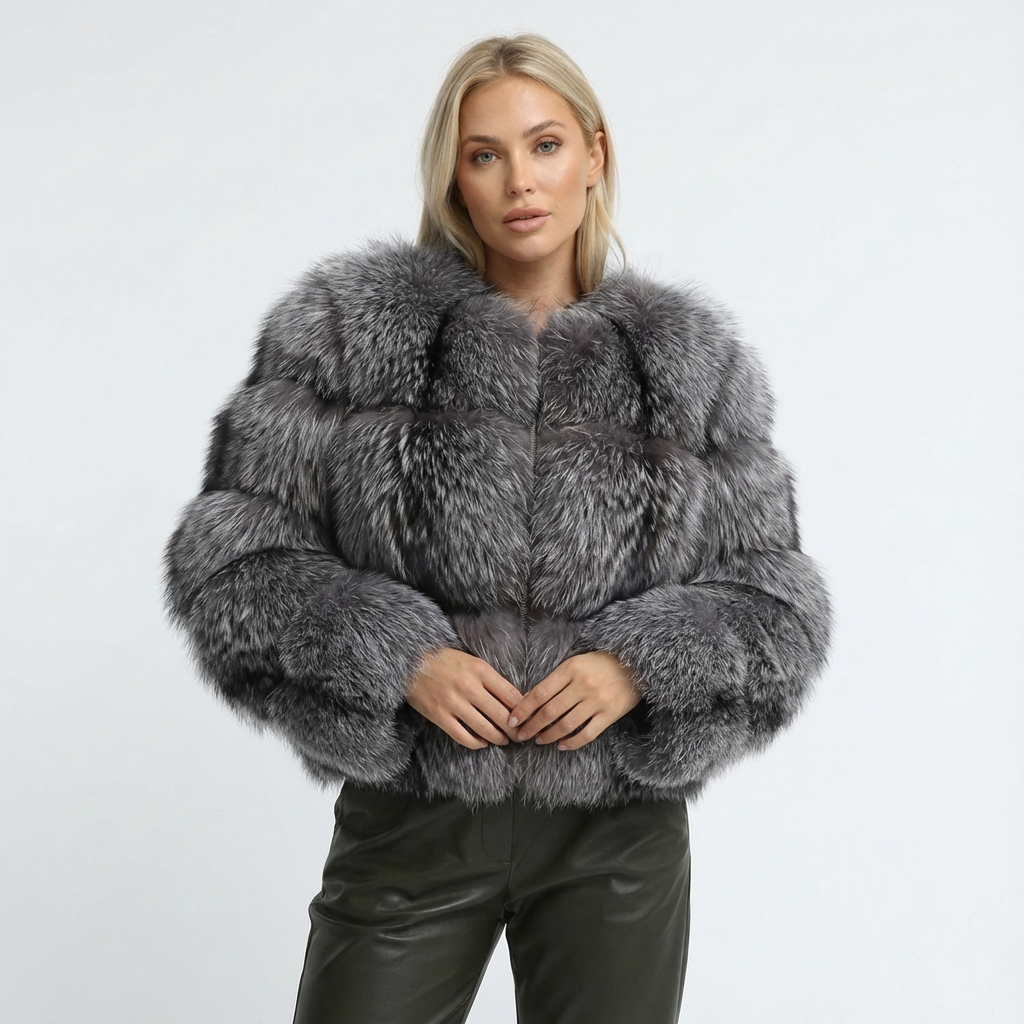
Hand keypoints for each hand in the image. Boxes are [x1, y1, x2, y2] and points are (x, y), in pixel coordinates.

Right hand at [406, 647, 522, 749]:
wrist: (410, 662)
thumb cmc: (444, 660)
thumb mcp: (471, 660)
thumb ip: (490, 678)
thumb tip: (512, 698)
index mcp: (480, 670)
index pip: (511, 694)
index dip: (523, 710)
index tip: (528, 717)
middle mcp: (469, 687)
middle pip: (501, 715)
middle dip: (515, 729)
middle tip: (521, 735)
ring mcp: (454, 703)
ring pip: (485, 729)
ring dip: (498, 738)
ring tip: (504, 740)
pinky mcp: (440, 716)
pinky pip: (463, 736)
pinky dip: (476, 743)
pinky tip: (483, 743)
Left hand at [508, 651, 641, 750]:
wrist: (637, 664)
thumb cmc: (601, 663)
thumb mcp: (577, 662)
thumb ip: (558, 679)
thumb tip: (532, 700)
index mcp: (570, 669)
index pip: (540, 693)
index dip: (523, 709)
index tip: (512, 720)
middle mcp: (582, 685)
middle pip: (549, 711)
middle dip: (531, 726)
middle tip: (520, 735)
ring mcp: (597, 700)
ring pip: (566, 724)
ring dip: (549, 735)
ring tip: (539, 740)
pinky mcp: (611, 713)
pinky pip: (588, 733)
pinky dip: (572, 742)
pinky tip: (562, 746)